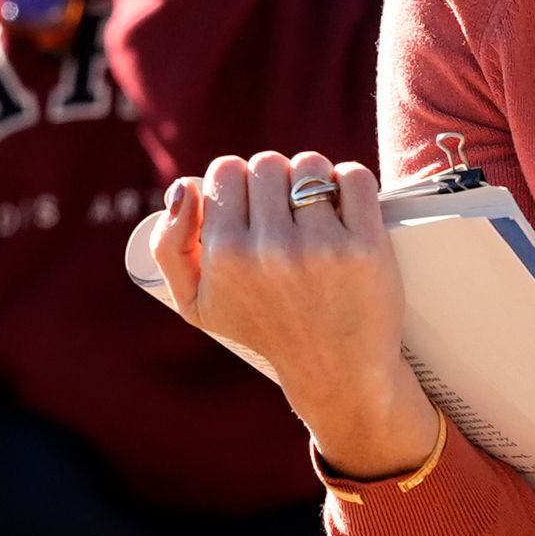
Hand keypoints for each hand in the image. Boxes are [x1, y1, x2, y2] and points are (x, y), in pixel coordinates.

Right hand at [151, 150, 438, 479]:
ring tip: (315, 211)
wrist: (336, 372)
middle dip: (275, 181)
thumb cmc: (262, 327)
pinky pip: (355, 178)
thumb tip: (184, 188)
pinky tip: (344, 208)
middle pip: (266, 162)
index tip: (252, 207)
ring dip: (314, 180)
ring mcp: (321, 246)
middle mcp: (271, 249)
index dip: (238, 183)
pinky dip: (350, 185)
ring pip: (310, 165)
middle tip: (285, 212)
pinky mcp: (366, 246)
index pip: (225, 170)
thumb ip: (168, 246)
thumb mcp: (195, 304)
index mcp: (225, 256)